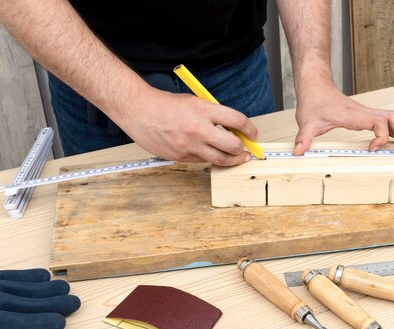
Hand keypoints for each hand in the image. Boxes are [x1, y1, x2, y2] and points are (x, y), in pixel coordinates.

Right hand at [118, 86, 259, 166]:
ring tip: (236, 157)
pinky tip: (210, 152)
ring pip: (221, 160)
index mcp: (204, 110)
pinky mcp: (182, 157)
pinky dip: (211, 158)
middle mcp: (199, 129)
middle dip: (243, 149)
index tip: (253, 134)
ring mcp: (190, 146)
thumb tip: (234, 129)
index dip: (250, 130)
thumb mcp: (196, 102)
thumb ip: (215, 115)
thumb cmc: (167, 105)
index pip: (238, 121)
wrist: (140, 112)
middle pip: (233, 146)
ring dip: (232, 159)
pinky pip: (204, 161)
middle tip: (245, 149)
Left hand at [293, 81, 393, 155]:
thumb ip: (303, 138)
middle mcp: (365, 113)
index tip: (371, 150)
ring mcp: (368, 114)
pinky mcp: (366, 117)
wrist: (315, 86)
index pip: (379, 123)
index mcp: (355, 114)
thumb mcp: (306, 121)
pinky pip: (388, 124)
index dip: (380, 137)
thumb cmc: (313, 101)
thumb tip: (298, 152)